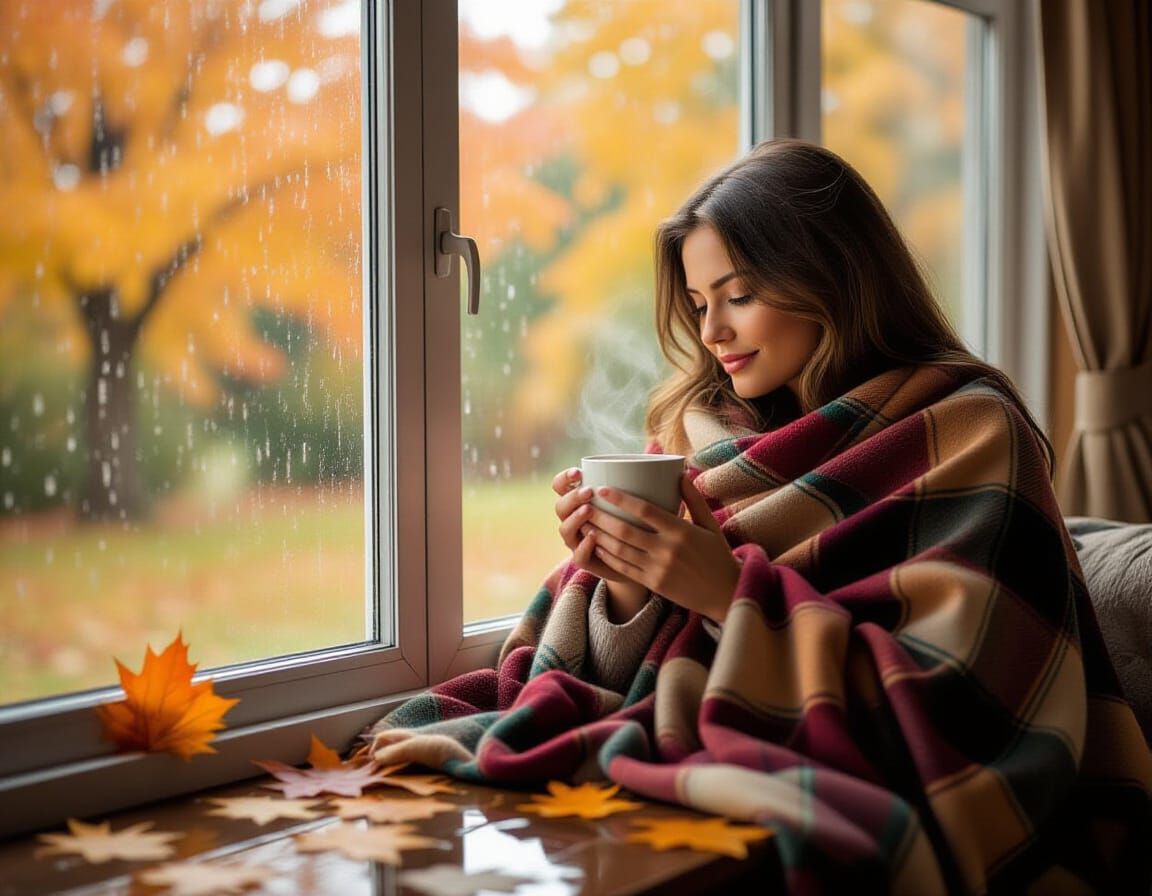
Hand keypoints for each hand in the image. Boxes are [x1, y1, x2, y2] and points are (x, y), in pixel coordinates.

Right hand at [552, 468, 647, 592]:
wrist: (644, 561)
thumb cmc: (643, 525)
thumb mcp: (644, 502)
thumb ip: (650, 484)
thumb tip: (668, 458)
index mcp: (582, 501)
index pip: (561, 486)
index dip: (564, 478)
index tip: (579, 471)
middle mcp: (576, 521)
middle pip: (560, 507)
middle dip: (571, 497)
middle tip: (589, 491)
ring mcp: (579, 543)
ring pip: (565, 530)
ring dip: (575, 519)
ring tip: (590, 510)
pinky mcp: (589, 562)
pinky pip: (579, 556)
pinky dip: (584, 546)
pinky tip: (594, 536)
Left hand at [578, 473, 739, 623]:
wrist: (725, 594)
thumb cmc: (717, 555)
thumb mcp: (709, 524)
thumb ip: (693, 499)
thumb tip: (680, 473)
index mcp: (681, 531)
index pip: (645, 510)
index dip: (621, 499)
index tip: (603, 489)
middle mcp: (667, 550)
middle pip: (625, 530)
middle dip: (601, 516)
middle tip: (585, 504)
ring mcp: (658, 569)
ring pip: (620, 550)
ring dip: (600, 535)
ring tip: (585, 522)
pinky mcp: (653, 584)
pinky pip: (624, 568)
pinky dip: (608, 556)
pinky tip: (597, 545)